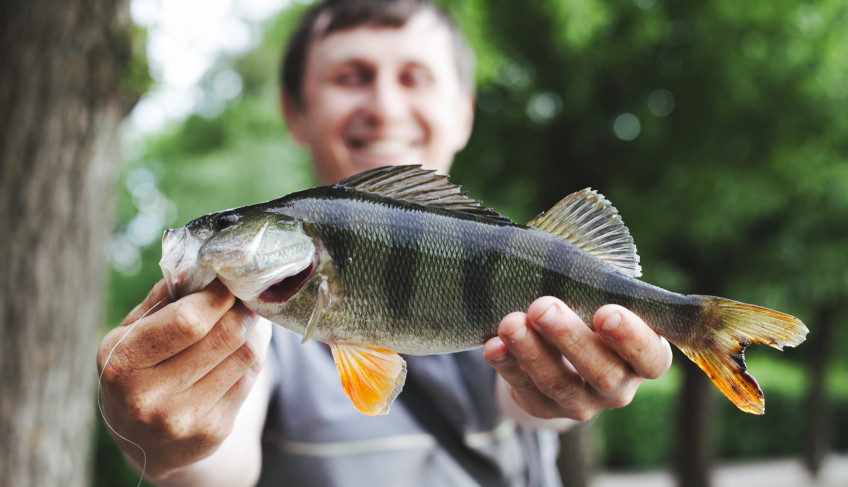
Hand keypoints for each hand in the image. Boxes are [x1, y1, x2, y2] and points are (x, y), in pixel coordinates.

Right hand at [96, 279, 271, 480]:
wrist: (144, 442)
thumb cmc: (138, 372)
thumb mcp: (131, 333)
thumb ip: (162, 298)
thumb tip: (201, 263)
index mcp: (123, 362)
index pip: (189, 320)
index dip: (218, 295)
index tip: (228, 280)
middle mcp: (149, 397)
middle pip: (225, 335)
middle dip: (241, 308)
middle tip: (245, 295)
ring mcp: (183, 419)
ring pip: (245, 355)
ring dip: (252, 330)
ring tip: (244, 317)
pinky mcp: (213, 432)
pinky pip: (250, 378)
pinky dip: (252, 355)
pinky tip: (241, 347)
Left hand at [482, 296, 671, 421]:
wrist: (560, 351)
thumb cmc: (589, 310)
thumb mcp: (601, 297)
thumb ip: (597, 283)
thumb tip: (569, 246)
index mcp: (644, 358)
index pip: (650, 357)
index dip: (631, 338)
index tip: (606, 311)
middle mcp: (618, 387)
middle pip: (602, 372)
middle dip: (569, 338)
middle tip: (543, 306)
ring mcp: (581, 403)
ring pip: (558, 384)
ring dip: (531, 351)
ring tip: (510, 322)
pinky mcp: (544, 408)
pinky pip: (524, 390)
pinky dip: (507, 366)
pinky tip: (494, 346)